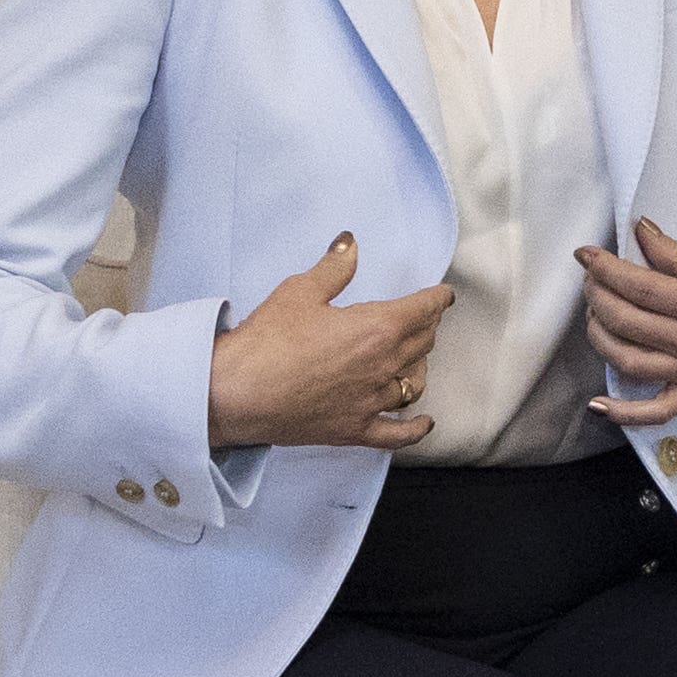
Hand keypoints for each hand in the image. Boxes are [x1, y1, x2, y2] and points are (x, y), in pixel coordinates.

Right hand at [205, 233, 451, 451]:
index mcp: (377, 328)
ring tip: (414, 357)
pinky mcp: (355, 430)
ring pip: (415, 384)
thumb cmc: (266, 341)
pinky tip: (425, 422)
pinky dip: (415, 428)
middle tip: (421, 317)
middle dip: (426, 326)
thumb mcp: (299, 292)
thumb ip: (333, 267)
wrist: (235, 393)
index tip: (442, 295)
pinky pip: (398, 433)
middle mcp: (383, 366)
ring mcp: (371, 402)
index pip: (424, 309)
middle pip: (422, 343)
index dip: (437, 299)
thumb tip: (350, 243)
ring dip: (419, 367)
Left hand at [583, 217, 676, 428]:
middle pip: (626, 319)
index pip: (640, 286)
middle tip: (592, 277)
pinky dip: (622, 413)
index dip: (606, 267)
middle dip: (597, 293)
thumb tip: (641, 234)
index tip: (587, 253)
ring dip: (598, 334)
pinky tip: (597, 404)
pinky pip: (654, 412)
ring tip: (595, 313)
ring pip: (627, 359)